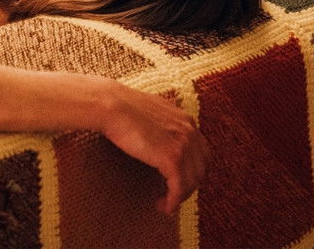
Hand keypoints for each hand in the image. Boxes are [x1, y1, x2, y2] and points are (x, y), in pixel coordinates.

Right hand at [99, 86, 206, 214]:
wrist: (112, 106)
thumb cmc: (121, 107)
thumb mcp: (151, 112)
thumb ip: (161, 124)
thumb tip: (156, 136)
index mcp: (185, 120)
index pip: (202, 152)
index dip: (192, 170)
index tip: (179, 180)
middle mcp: (190, 132)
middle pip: (201, 168)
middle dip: (188, 185)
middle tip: (172, 195)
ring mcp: (183, 145)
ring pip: (192, 181)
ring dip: (180, 197)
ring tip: (164, 203)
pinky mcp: (172, 158)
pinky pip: (179, 188)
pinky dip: (173, 201)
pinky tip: (163, 206)